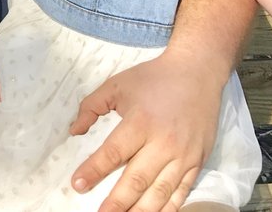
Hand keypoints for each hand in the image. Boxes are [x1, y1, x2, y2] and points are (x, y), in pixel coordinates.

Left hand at [69, 52, 223, 211]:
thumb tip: (74, 131)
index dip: (94, 170)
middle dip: (117, 202)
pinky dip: (169, 207)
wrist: (197, 73)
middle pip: (137, 180)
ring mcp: (183, 155)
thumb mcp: (116, 85)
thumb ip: (91, 107)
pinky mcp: (197, 161)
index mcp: (140, 122)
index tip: (77, 184)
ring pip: (160, 192)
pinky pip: (182, 191)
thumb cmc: (153, 79)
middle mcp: (163, 142)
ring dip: (141, 210)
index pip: (113, 153)